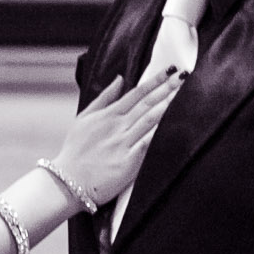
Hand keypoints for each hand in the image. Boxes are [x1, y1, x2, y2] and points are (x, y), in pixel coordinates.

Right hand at [51, 70, 184, 206]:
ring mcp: (124, 143)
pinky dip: (161, 132)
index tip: (170, 70)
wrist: (68, 182)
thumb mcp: (84, 118)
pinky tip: (175, 123)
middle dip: (167, 88)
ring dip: (168, 105)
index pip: (137, 93)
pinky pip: (148, 143)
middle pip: (147, 103)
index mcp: (108, 115)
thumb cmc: (75, 152)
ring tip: (183, 93)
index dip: (155, 81)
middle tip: (184, 76)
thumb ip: (104, 98)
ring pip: (150, 120)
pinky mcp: (129, 162)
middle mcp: (118, 126)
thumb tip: (120, 78)